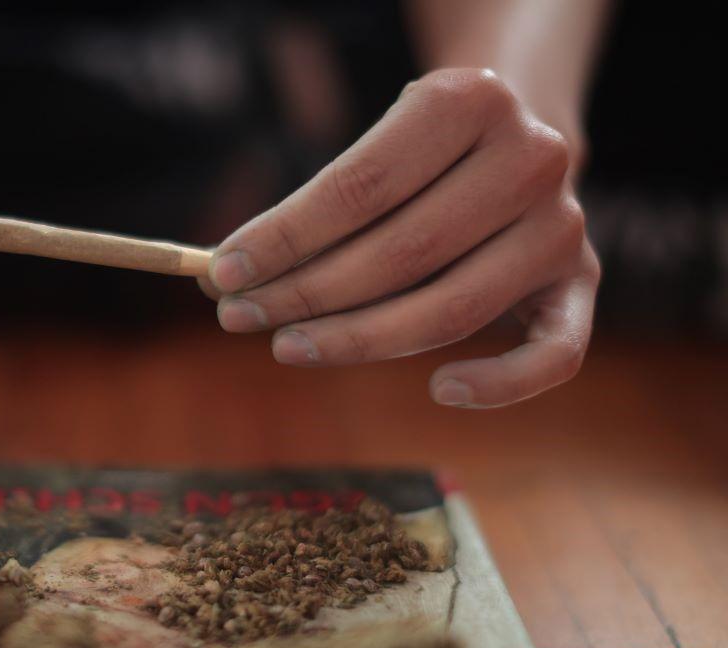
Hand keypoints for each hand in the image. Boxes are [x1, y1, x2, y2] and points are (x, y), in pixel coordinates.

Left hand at [205, 68, 599, 407]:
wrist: (519, 136)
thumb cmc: (419, 156)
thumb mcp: (373, 150)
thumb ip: (312, 210)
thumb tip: (223, 275)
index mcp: (470, 102)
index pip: (360, 186)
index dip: (284, 238)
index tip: (221, 274)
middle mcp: (530, 158)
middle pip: (400, 252)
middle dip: (305, 293)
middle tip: (237, 316)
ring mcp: (561, 225)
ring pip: (453, 307)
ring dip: (358, 339)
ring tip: (287, 347)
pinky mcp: (580, 282)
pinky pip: (555, 354)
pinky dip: (499, 383)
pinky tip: (439, 390)